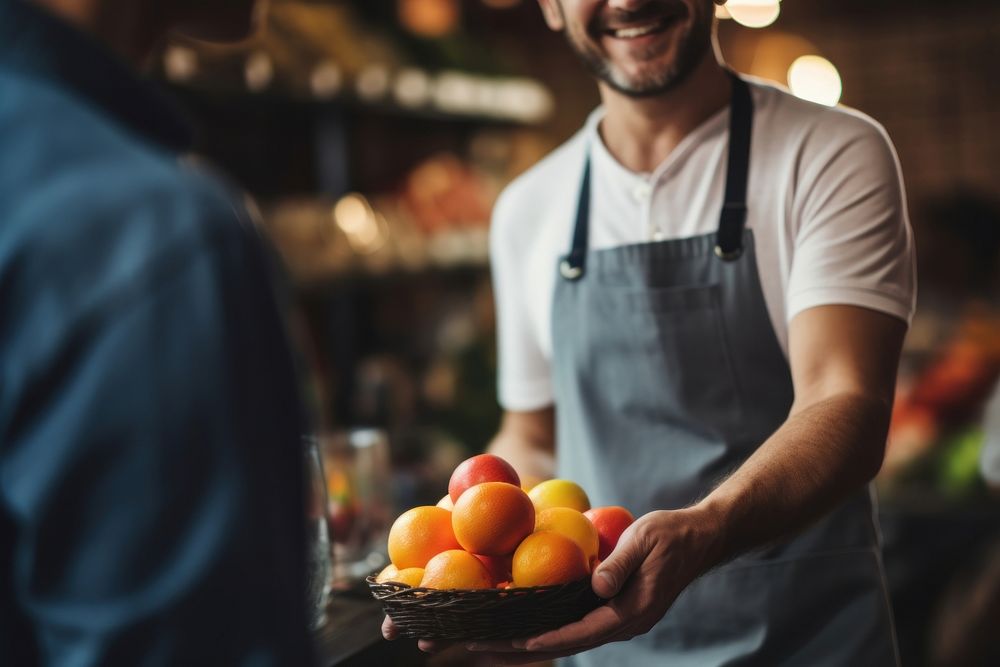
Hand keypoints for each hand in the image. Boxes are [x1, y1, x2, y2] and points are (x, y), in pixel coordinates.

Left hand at [382, 507, 719, 663]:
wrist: (699, 538)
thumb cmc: (674, 535)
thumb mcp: (648, 541)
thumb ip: (622, 563)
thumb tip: (596, 585)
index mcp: (629, 613)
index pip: (578, 634)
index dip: (542, 641)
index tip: (509, 645)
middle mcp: (618, 623)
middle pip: (560, 644)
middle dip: (514, 649)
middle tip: (470, 649)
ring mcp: (614, 618)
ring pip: (561, 637)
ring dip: (521, 641)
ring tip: (478, 642)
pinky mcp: (610, 607)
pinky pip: (569, 621)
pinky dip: (539, 625)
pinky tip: (514, 621)